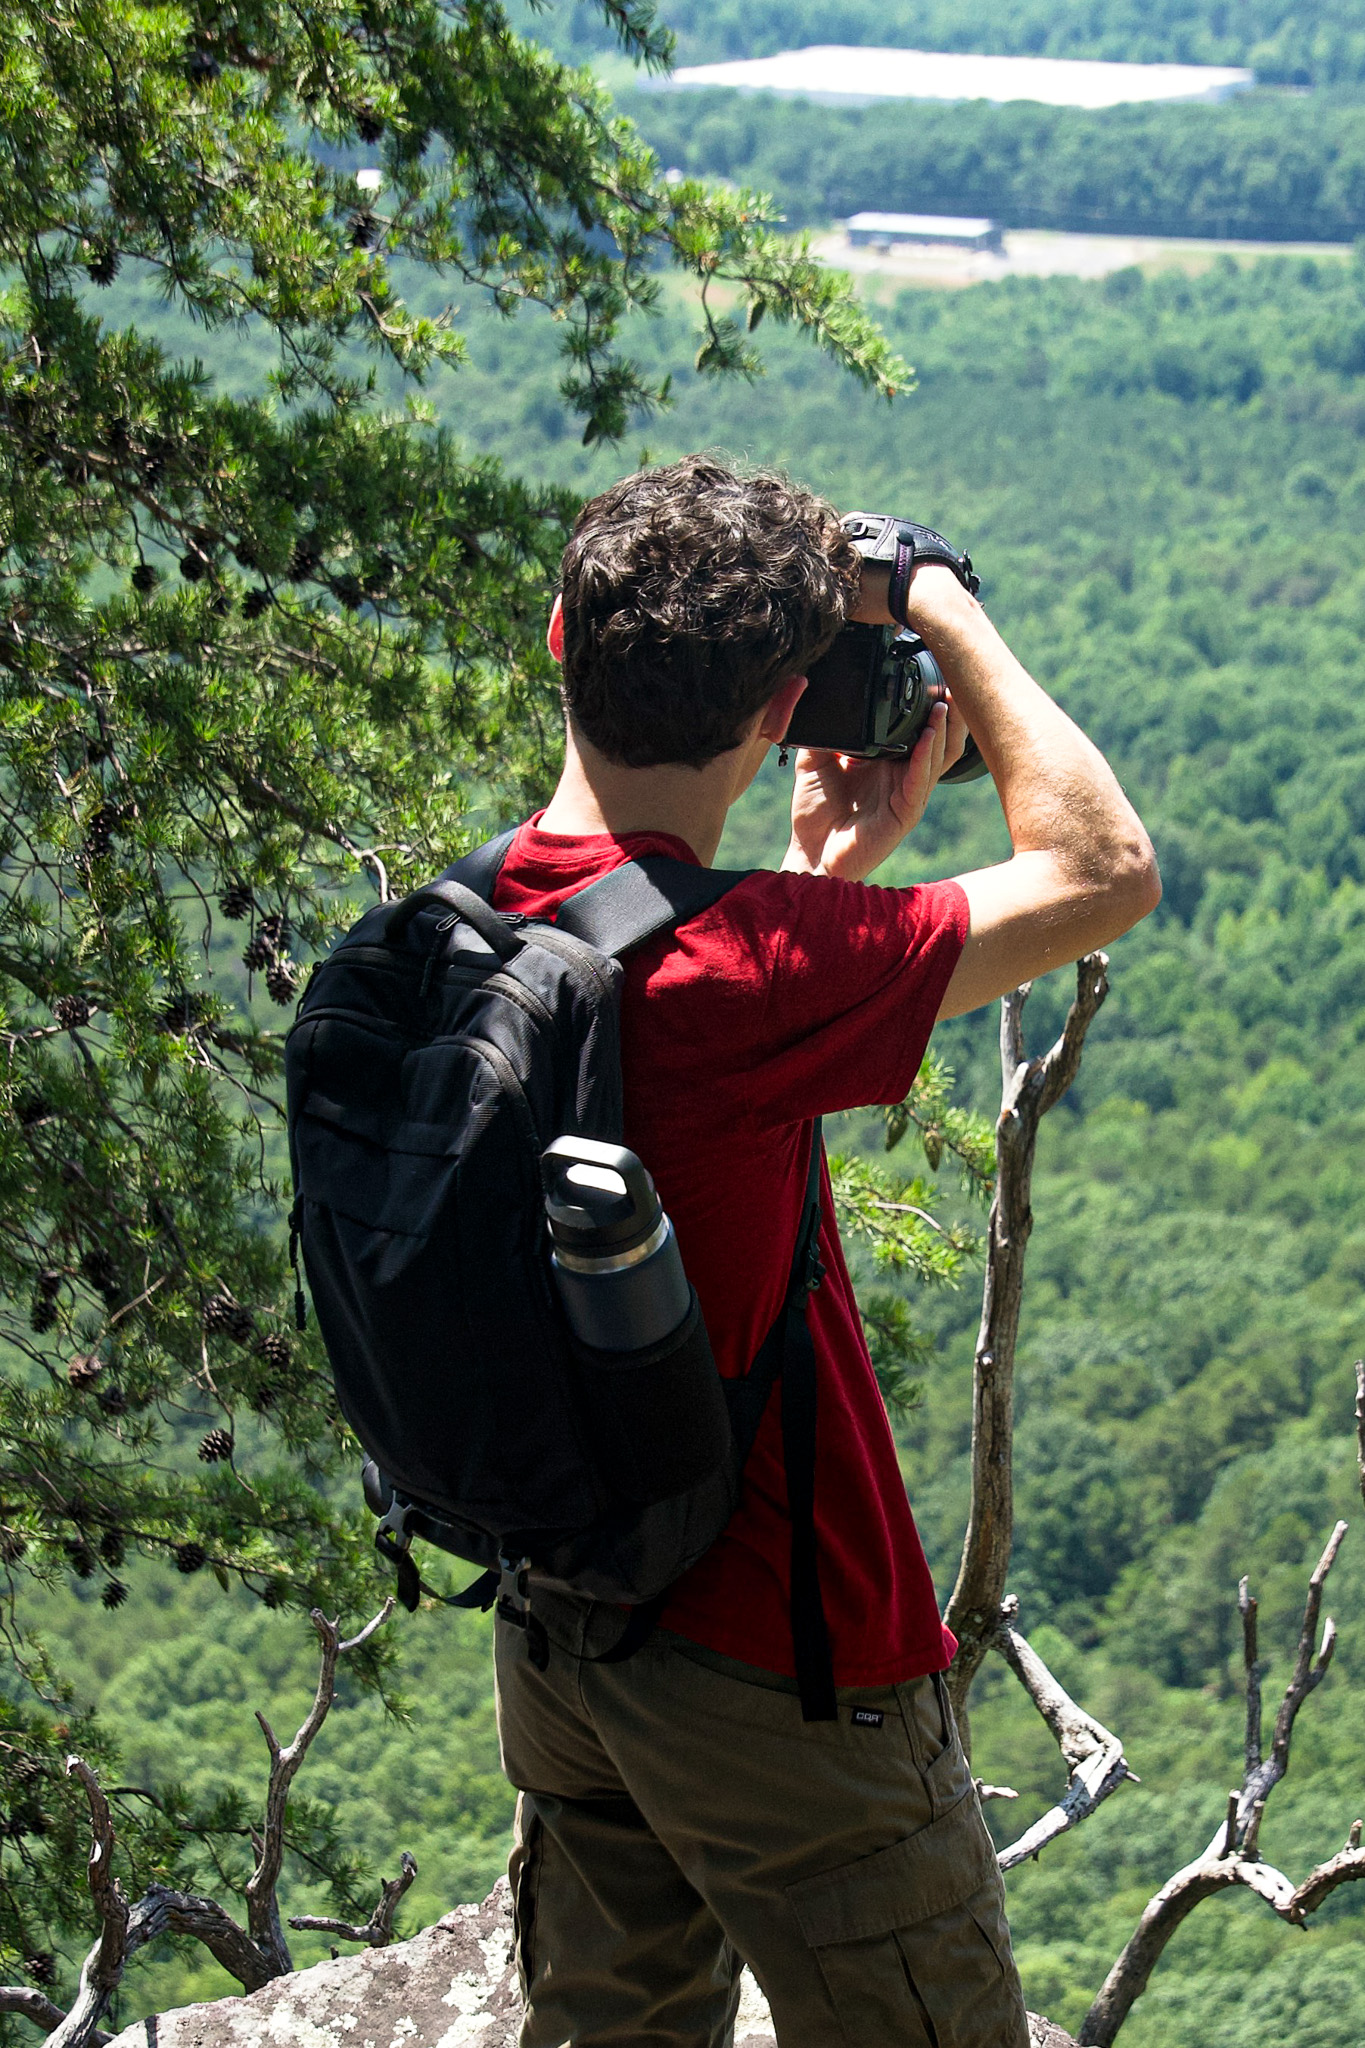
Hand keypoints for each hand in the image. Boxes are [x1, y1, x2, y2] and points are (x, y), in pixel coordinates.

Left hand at [782, 698, 967, 881]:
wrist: (810, 852)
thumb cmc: (815, 811)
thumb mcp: (815, 760)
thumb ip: (825, 731)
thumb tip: (820, 694)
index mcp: (888, 760)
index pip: (918, 726)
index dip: (928, 702)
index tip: (933, 672)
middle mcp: (904, 775)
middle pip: (941, 738)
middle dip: (950, 711)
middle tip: (951, 681)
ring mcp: (908, 794)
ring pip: (939, 757)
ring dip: (944, 729)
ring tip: (944, 702)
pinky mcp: (905, 814)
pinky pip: (920, 781)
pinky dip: (926, 756)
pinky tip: (927, 736)